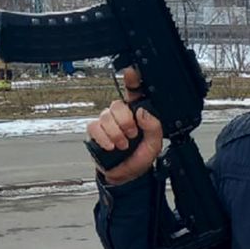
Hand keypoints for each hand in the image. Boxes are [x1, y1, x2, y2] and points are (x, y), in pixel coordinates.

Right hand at [86, 67, 162, 184]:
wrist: (126, 176)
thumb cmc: (140, 157)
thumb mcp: (154, 144)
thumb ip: (154, 127)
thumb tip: (142, 112)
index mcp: (137, 113)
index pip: (134, 92)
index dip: (132, 80)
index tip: (131, 72)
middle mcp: (121, 114)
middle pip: (117, 105)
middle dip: (125, 121)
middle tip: (131, 135)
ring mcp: (107, 122)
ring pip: (106, 116)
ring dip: (116, 133)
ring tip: (123, 145)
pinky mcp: (95, 131)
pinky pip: (95, 127)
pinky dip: (104, 138)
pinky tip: (111, 146)